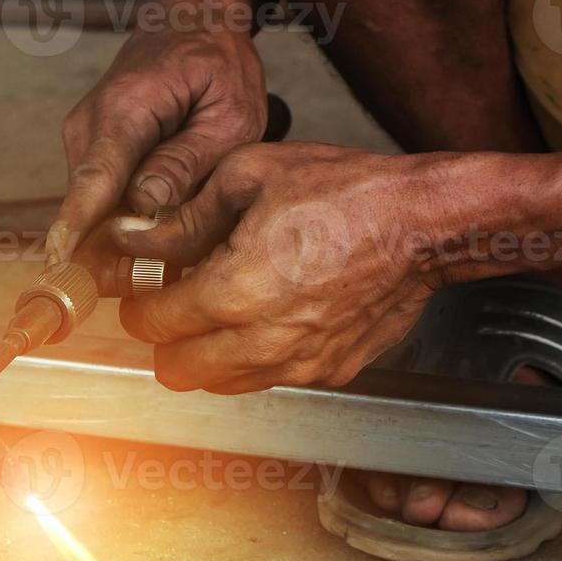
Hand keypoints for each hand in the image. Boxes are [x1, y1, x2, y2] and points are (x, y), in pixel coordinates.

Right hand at [48, 6, 266, 264]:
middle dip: (118, 248)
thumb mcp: (231, 114)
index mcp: (126, 109)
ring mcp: (82, 137)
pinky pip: (102, 195)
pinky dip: (127, 214)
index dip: (76, 225)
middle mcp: (89, 124)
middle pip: (93, 204)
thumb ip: (190, 161)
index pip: (95, 178)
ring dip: (128, 230)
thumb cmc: (219, 65)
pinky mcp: (88, 149)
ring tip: (175, 240)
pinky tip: (163, 216)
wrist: (191, 20)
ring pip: (97, 205)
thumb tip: (147, 204)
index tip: (57, 261)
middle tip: (159, 276)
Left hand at [110, 143, 446, 392]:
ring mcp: (300, 363)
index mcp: (236, 291)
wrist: (423, 222)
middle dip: (165, 340)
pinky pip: (270, 378)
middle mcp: (265, 340)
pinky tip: (265, 316)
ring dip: (207, 355)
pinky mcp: (330, 370)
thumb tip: (139, 237)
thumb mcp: (248, 176)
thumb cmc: (348, 193)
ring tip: (219, 311)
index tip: (142, 292)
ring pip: (222, 384)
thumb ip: (185, 217)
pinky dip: (255, 356)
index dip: (138, 307)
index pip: (156, 323)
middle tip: (172, 307)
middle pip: (178, 370)